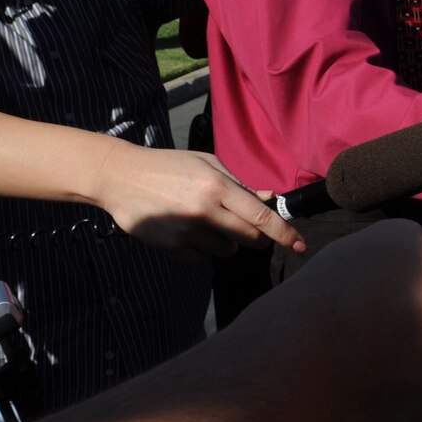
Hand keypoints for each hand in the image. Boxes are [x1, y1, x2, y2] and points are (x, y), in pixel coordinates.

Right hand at [94, 143, 304, 258]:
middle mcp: (205, 211)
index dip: (284, 233)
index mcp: (217, 186)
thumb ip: (239, 183)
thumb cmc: (169, 165)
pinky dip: (199, 248)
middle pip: (249, 239)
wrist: (120, 177)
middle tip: (249, 230)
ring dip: (226, 242)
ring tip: (206, 222)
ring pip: (226, 251)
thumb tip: (270, 197)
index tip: (300, 245)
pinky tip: (184, 228)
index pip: (260, 217)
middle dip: (256, 238)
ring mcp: (187, 232)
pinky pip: (200, 258)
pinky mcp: (171, 247)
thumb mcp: (206, 163)